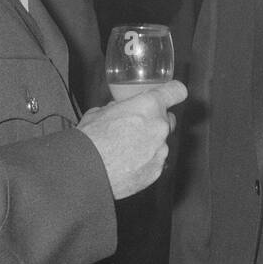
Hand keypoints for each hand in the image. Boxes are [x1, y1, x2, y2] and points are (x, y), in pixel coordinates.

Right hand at [78, 81, 186, 199]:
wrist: (86, 172)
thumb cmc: (91, 139)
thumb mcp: (100, 112)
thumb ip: (118, 108)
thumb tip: (119, 109)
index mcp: (149, 106)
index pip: (176, 91)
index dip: (174, 91)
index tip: (173, 93)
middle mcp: (160, 127)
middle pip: (168, 120)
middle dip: (155, 122)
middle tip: (136, 127)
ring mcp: (161, 151)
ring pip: (161, 143)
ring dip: (148, 144)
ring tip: (125, 151)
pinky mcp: (156, 171)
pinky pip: (155, 162)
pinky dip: (145, 163)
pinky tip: (126, 165)